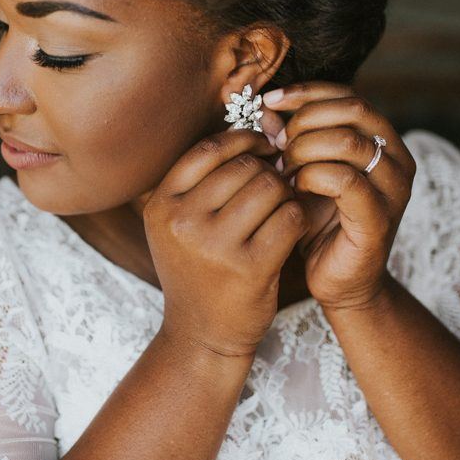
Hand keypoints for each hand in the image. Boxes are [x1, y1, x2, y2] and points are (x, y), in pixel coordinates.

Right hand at [143, 127, 309, 358]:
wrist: (201, 334)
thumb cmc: (197, 269)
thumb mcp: (178, 224)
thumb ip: (202, 180)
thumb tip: (257, 125)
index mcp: (161, 204)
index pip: (209, 149)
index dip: (244, 140)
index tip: (263, 148)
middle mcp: (182, 221)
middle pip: (244, 166)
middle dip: (268, 170)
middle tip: (278, 184)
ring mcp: (215, 245)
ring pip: (270, 187)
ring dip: (285, 192)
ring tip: (282, 206)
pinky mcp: (250, 267)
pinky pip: (289, 217)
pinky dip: (297, 216)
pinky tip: (291, 228)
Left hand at [263, 82, 416, 311]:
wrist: (337, 282)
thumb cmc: (317, 223)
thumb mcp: (300, 172)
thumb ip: (287, 139)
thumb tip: (264, 109)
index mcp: (382, 141)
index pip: (349, 95)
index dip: (307, 92)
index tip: (270, 101)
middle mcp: (397, 159)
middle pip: (352, 110)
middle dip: (305, 121)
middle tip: (278, 144)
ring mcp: (393, 189)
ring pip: (349, 142)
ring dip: (305, 149)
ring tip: (283, 169)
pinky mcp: (380, 218)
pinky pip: (345, 180)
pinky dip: (312, 177)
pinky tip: (293, 188)